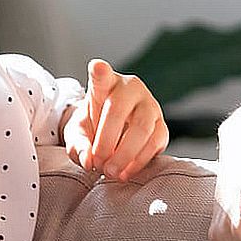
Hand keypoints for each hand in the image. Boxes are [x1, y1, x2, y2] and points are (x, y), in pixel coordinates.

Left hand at [62, 60, 169, 180]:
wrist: (113, 132)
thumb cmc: (93, 127)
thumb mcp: (78, 134)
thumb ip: (78, 145)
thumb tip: (88, 161)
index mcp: (105, 83)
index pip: (102, 75)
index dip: (100, 71)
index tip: (97, 67)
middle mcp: (131, 89)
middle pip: (119, 111)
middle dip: (106, 142)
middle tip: (97, 163)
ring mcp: (150, 105)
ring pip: (142, 129)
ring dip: (125, 155)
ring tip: (110, 172)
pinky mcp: (162, 126)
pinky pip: (155, 143)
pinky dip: (139, 161)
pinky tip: (125, 172)